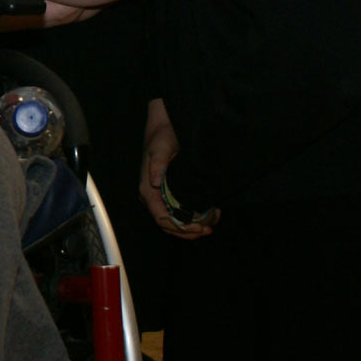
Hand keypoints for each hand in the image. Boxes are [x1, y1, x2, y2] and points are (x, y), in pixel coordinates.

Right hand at [139, 98, 218, 237]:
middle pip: (168, 225)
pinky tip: (209, 214)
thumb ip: (158, 163)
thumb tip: (155, 181)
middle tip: (207, 229)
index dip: (179, 226)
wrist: (165, 129)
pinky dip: (195, 218)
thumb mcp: (161, 147)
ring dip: (193, 227)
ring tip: (212, 223)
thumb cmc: (162, 138)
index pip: (161, 217)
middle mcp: (153, 197)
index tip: (197, 227)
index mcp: (148, 189)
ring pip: (175, 222)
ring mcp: (162, 197)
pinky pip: (181, 213)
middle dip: (188, 231)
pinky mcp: (171, 194)